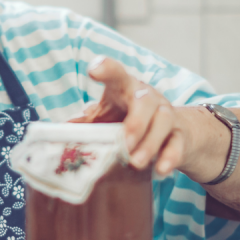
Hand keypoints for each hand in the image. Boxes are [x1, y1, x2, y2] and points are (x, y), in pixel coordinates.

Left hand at [74, 56, 184, 175]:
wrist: (174, 130)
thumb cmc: (130, 118)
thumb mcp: (106, 117)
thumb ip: (86, 122)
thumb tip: (58, 132)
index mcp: (125, 88)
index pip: (116, 73)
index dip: (106, 69)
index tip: (94, 70)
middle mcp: (148, 97)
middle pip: (145, 101)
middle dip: (135, 122)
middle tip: (124, 144)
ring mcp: (167, 114)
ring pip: (164, 122)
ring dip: (150, 143)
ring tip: (135, 163)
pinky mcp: (181, 135)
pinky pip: (178, 144)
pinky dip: (170, 157)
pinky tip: (160, 170)